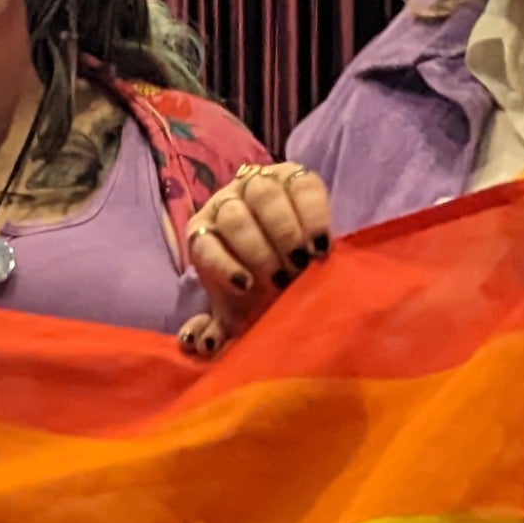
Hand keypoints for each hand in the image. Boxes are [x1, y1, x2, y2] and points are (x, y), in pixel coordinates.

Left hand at [184, 163, 332, 342]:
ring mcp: (258, 185)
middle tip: (285, 278)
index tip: (248, 288)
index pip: (204, 244)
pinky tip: (322, 243)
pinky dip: (313, 214)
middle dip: (259, 249)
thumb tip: (201, 345)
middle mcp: (225, 205)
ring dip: (285, 230)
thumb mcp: (240, 313)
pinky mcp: (294, 176)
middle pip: (234, 215)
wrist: (291, 259)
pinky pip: (302, 185)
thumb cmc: (258, 290)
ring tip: (305, 260)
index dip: (224, 266)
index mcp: (203, 236)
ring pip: (263, 193)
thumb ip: (220, 330)